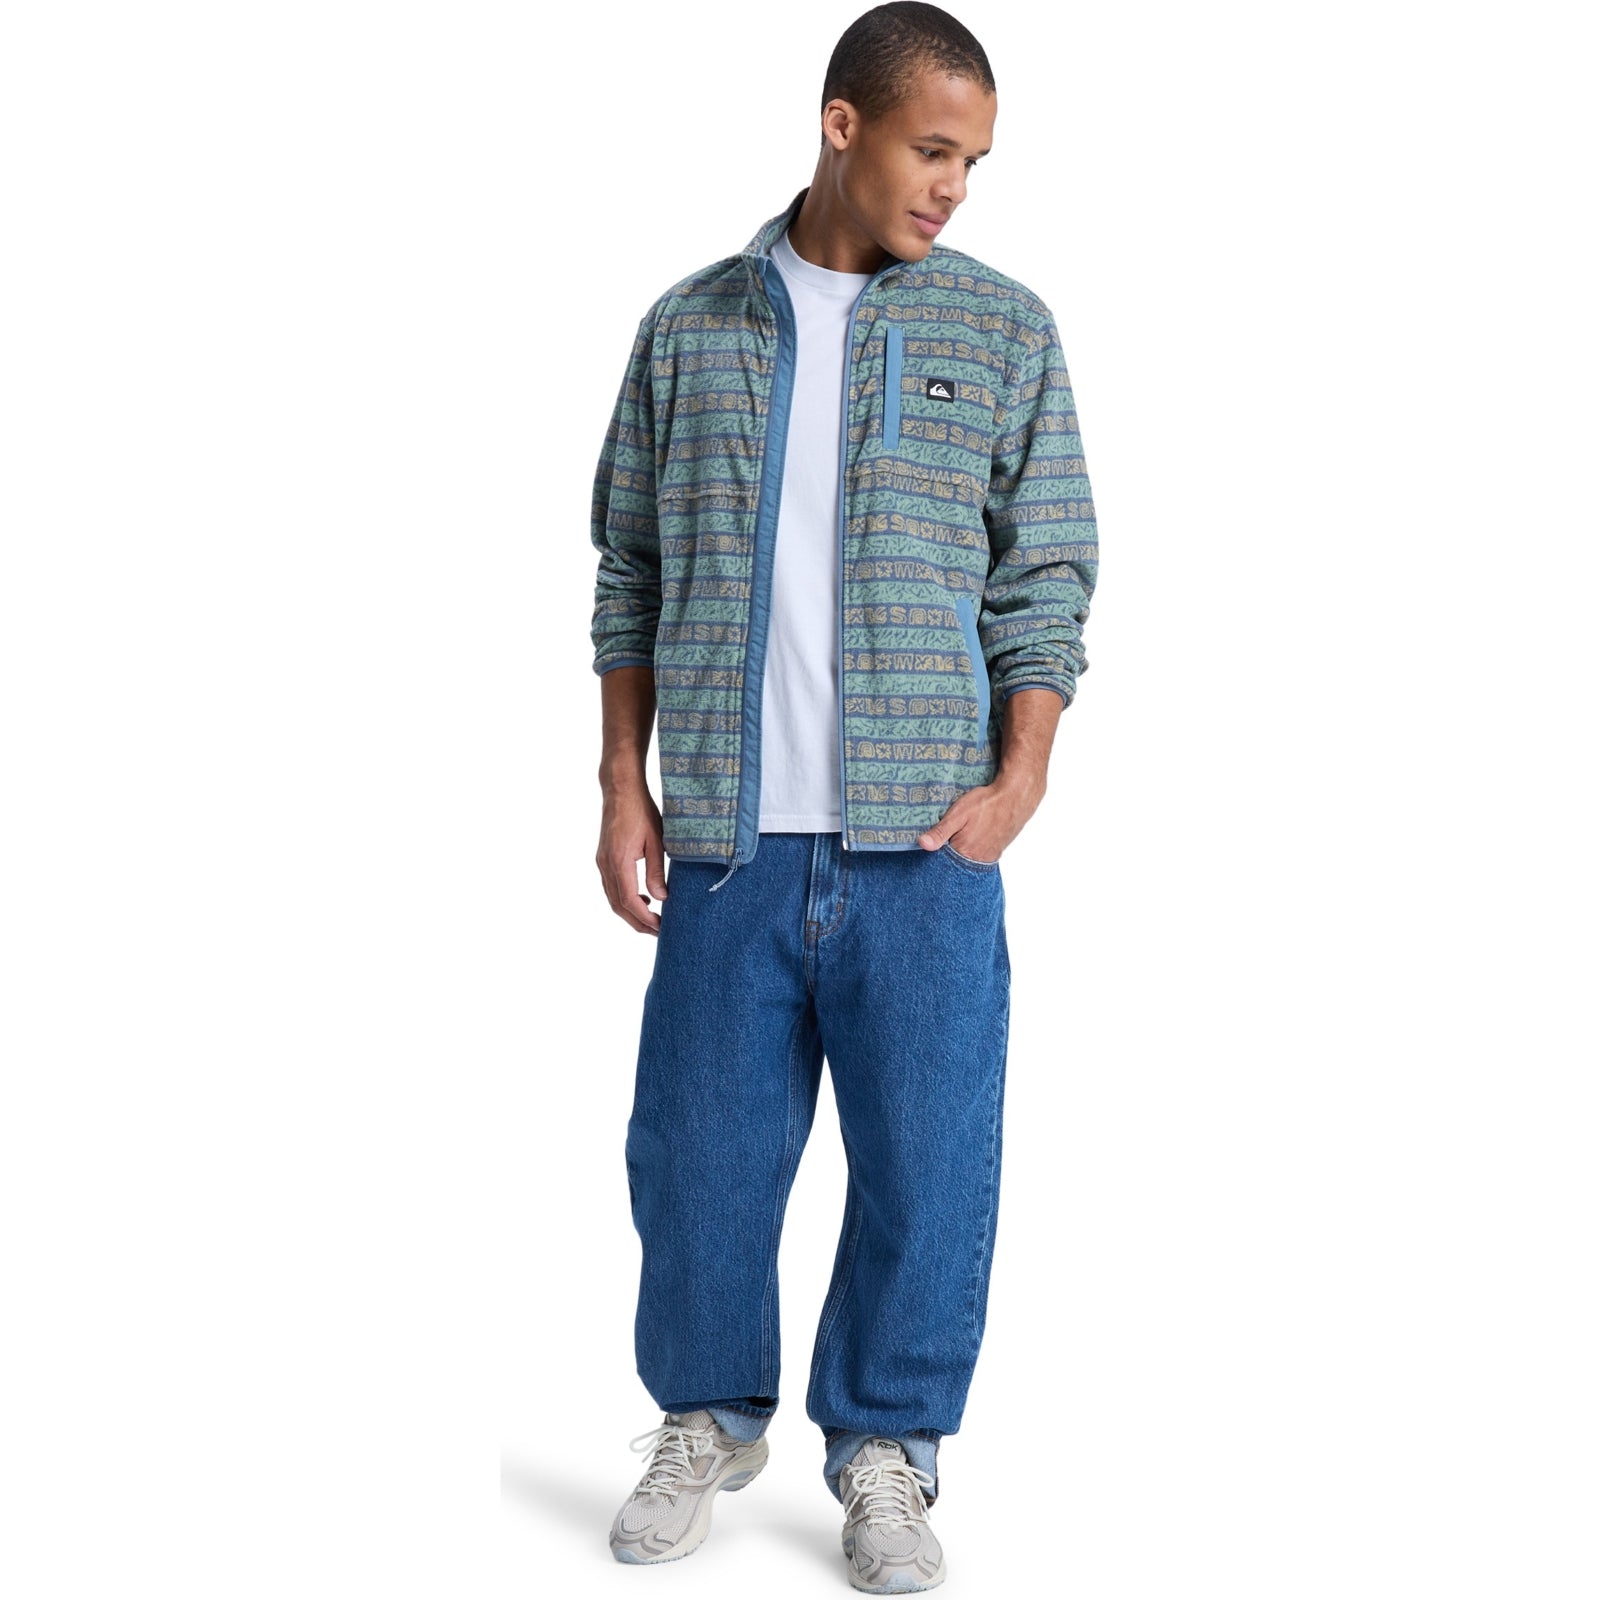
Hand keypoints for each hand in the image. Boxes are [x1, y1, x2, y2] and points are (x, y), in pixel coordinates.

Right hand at [597, 783, 668, 934]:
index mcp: (619, 861)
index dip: (644, 918)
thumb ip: (656, 871)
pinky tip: (642, 897)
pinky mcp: (603, 858)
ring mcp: (601, 862)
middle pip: (618, 906)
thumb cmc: (641, 810)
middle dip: (637, 922)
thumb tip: (661, 898)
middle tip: (657, 931)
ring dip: (630, 913)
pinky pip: (611, 887)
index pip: (629, 900)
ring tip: (652, 919)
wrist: (620, 789)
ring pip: (613, 898)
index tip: (660, 927)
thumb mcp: (656, 841)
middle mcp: (605, 864)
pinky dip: (624, 899)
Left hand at [916, 771, 1045, 863]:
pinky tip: (972, 838)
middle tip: (949, 836)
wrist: (1015, 797)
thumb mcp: (958, 813)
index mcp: (964, 852)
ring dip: (961, 852)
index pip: (941, 861)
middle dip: (948, 853)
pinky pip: (979, 857)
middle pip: (955, 862)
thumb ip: (940, 831)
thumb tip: (922, 845)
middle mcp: (977, 859)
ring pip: (967, 860)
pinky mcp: (996, 853)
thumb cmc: (986, 803)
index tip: (930, 844)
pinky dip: (972, 851)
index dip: (935, 852)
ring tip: (960, 836)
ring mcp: (988, 857)